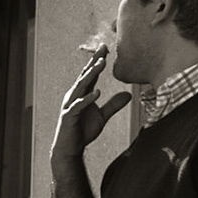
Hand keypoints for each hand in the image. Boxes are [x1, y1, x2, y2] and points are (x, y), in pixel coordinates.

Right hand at [53, 47, 132, 170]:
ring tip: (101, 64)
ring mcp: (70, 106)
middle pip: (84, 76)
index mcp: (81, 94)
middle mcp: (73, 97)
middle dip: (94, 62)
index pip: (89, 75)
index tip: (106, 48)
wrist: (69, 149)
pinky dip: (88, 99)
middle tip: (103, 49)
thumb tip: (128, 95)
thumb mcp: (102, 117)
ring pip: (81, 87)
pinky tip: (97, 92)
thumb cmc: (82, 132)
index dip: (97, 61)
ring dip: (91, 75)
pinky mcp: (68, 117)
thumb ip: (113, 105)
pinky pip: (78, 106)